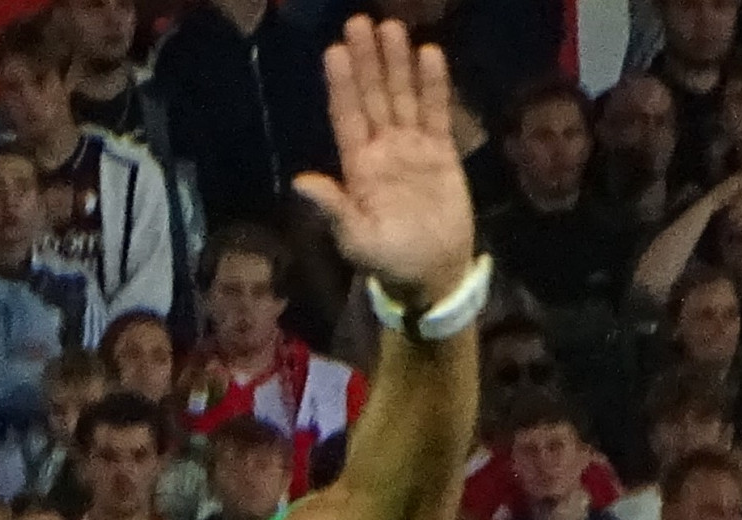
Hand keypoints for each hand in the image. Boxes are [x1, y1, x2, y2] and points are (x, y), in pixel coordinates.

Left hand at [295, 15, 478, 309]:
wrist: (432, 273)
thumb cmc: (388, 262)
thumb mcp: (356, 239)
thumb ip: (333, 207)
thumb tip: (301, 180)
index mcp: (357, 170)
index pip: (347, 118)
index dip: (341, 85)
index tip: (334, 51)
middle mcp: (382, 151)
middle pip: (373, 97)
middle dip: (366, 61)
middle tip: (359, 22)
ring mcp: (412, 149)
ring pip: (403, 97)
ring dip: (396, 64)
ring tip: (391, 28)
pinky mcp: (440, 153)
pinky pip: (436, 112)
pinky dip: (433, 85)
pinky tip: (428, 55)